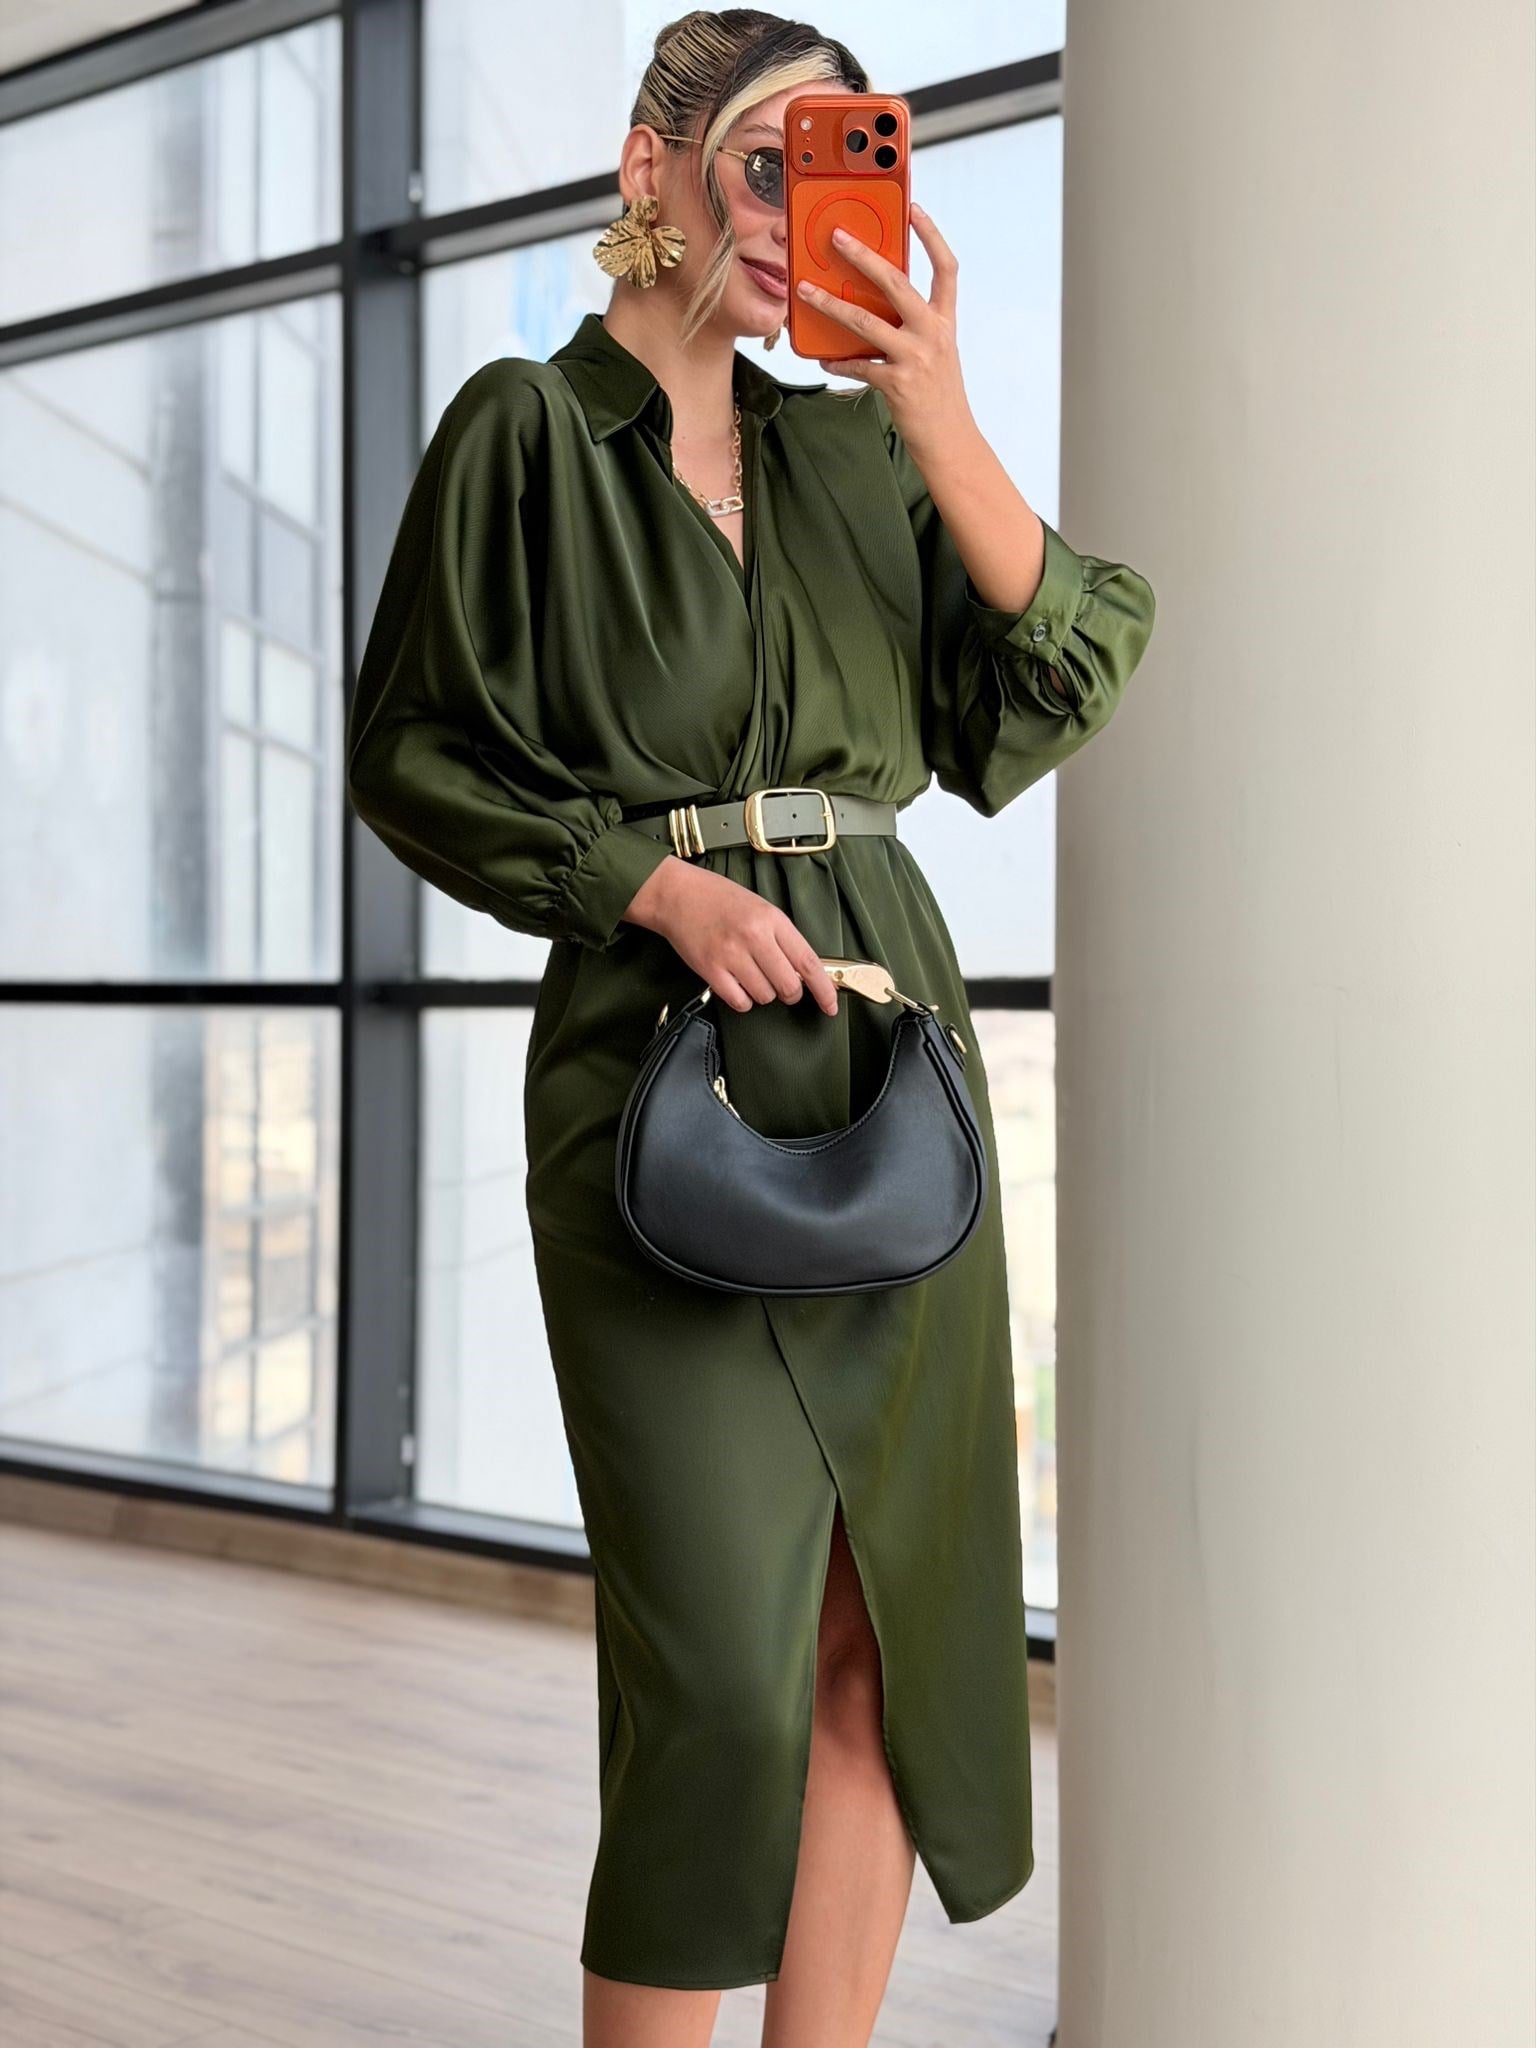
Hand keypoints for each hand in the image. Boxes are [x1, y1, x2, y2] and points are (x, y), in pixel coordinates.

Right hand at [625, 858, 840, 1015]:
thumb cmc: (719, 900)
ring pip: (765, 996)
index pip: (808, 962)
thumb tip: (804, 971)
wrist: (678, 894)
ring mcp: (731, 955)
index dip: (824, 989)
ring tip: (749, 973)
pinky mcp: (711, 970)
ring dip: (762, 993)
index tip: (830, 1004)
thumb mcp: (761, 908)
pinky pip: (740, 1002)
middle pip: (789, 986)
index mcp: (772, 920)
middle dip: (789, 992)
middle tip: (781, 984)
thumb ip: (783, 938)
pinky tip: (736, 983)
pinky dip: (742, 999)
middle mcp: (754, 937)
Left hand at [795, 202, 972, 461]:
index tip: (913, 207)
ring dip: (830, 304)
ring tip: (805, 290)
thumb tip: (875, 302)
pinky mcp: (897, 383)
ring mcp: (915, 358)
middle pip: (896, 282)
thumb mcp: (936, 352)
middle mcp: (932, 333)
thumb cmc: (938, 395)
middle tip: (837, 237)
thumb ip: (914, 325)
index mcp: (944, 320)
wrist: (950, 441)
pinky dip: (838, 360)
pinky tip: (822, 357)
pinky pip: (858, 365)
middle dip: (863, 256)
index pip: (945, 267)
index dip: (931, 235)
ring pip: (865, 320)